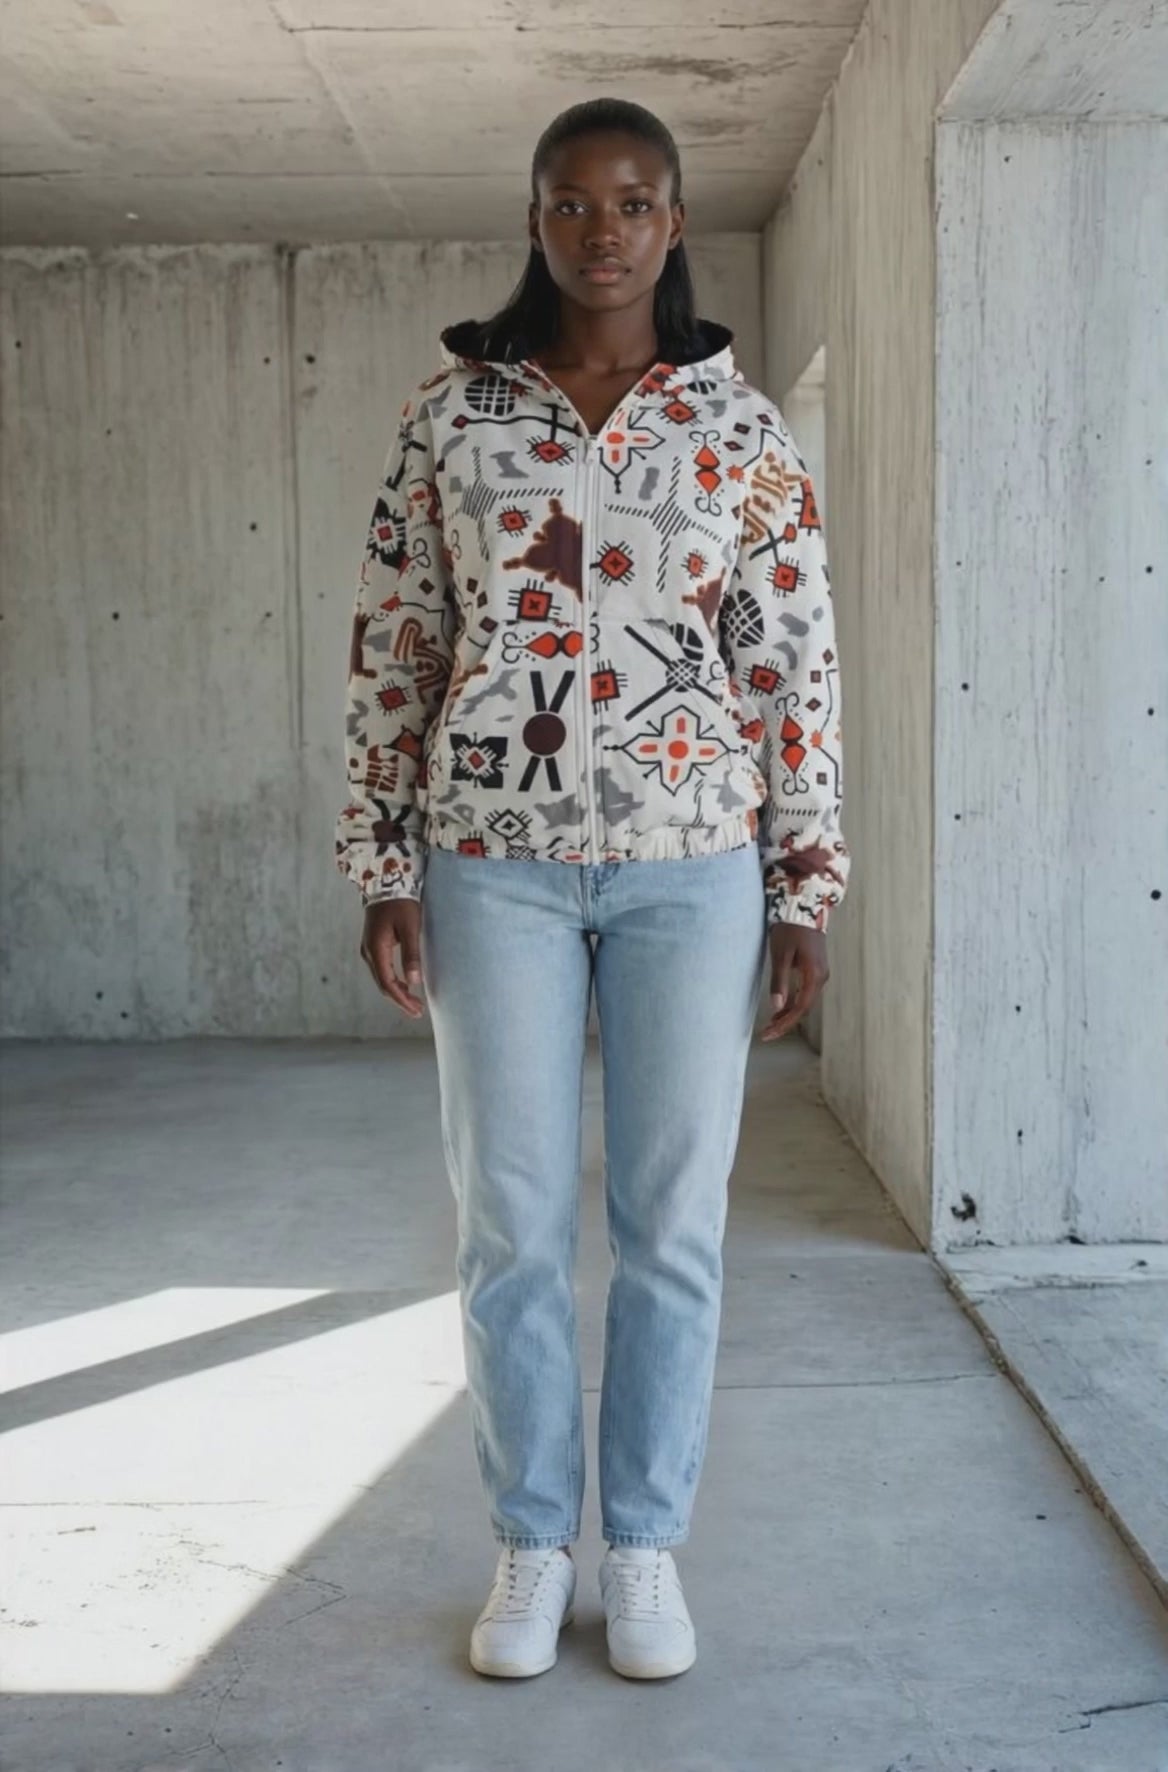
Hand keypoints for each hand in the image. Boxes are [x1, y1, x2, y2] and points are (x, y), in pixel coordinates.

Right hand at [360, 899, 425, 1018]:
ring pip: (382, 978)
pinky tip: (405, 984)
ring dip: (397, 991)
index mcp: (376, 949)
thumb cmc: (400, 901)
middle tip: (418, 1011)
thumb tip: (414, 982)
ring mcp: (369, 948)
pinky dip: (393, 980)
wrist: (385, 880)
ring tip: (414, 1002)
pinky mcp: (374, 944)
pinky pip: (382, 969)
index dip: (402, 1000)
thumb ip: (411, 954)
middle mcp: (369, 952)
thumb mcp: (410, 927)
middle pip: (383, 984)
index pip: (388, 984)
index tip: (416, 1010)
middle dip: (400, 1000)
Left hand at [760, 922, 828, 1040]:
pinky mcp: (814, 968)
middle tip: (766, 1034)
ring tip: (770, 1024)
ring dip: (788, 1013)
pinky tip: (780, 1008)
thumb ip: (780, 982)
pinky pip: (805, 991)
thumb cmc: (790, 929)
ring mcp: (819, 973)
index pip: (800, 1008)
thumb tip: (776, 1007)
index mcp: (814, 975)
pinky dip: (792, 1002)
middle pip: (803, 1007)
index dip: (784, 1023)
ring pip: (804, 1000)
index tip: (769, 1034)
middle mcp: (821, 977)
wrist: (804, 906)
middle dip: (785, 1022)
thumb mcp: (781, 955)